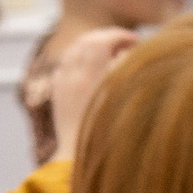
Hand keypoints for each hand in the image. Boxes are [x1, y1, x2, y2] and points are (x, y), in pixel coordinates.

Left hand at [48, 27, 137, 161]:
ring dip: (92, 44)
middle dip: (107, 36)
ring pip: (74, 49)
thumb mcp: (120, 101)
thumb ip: (123, 73)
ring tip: (110, 51)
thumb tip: (124, 53)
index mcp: (89, 77)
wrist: (77, 157)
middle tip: (125, 42)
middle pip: (86, 40)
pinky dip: (80, 57)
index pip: (102, 41)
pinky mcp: (58, 92)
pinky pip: (65, 64)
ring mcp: (62, 83)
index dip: (120, 35)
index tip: (135, 39)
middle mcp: (72, 77)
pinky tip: (92, 65)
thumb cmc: (106, 135)